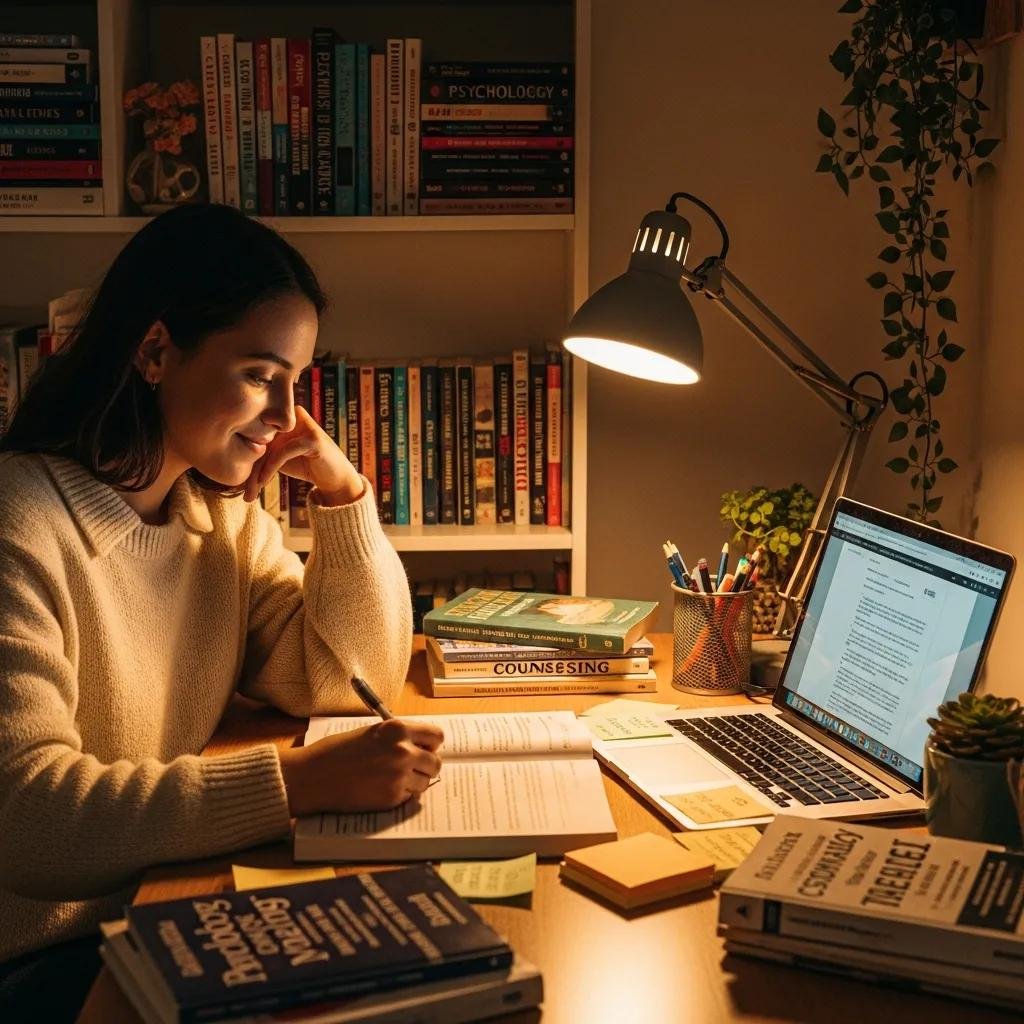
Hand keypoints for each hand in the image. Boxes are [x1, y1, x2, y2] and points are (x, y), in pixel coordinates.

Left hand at [243, 405, 363, 505]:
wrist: (334, 479)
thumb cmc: (306, 466)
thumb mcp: (278, 458)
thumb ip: (260, 452)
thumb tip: (227, 460)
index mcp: (283, 416)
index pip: (256, 436)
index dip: (246, 460)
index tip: (241, 485)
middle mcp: (292, 415)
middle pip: (261, 441)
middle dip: (251, 469)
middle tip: (245, 492)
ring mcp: (304, 424)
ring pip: (270, 448)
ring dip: (258, 472)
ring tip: (251, 492)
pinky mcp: (313, 437)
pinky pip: (283, 452)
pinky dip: (271, 468)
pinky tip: (263, 482)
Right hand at [279, 718, 444, 815]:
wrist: (314, 775)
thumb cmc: (337, 751)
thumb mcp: (372, 733)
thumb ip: (397, 738)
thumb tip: (419, 747)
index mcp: (398, 729)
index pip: (436, 735)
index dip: (431, 744)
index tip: (424, 749)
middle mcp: (404, 751)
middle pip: (435, 762)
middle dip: (425, 767)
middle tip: (411, 769)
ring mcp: (399, 776)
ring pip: (425, 783)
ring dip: (414, 783)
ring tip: (391, 779)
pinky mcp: (392, 798)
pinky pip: (408, 797)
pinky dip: (399, 795)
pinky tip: (380, 789)